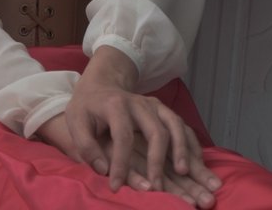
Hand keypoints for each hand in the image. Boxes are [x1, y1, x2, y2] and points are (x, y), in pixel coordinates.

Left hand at [36, 113, 220, 205]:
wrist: (102, 83)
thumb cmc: (87, 106)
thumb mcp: (75, 121)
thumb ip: (85, 145)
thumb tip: (103, 170)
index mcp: (116, 104)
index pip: (122, 135)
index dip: (119, 163)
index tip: (115, 188)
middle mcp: (140, 103)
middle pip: (156, 130)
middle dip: (157, 160)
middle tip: (156, 187)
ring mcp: (155, 105)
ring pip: (175, 125)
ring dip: (182, 150)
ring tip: (183, 174)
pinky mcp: (163, 111)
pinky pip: (183, 126)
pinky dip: (191, 144)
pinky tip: (196, 163)